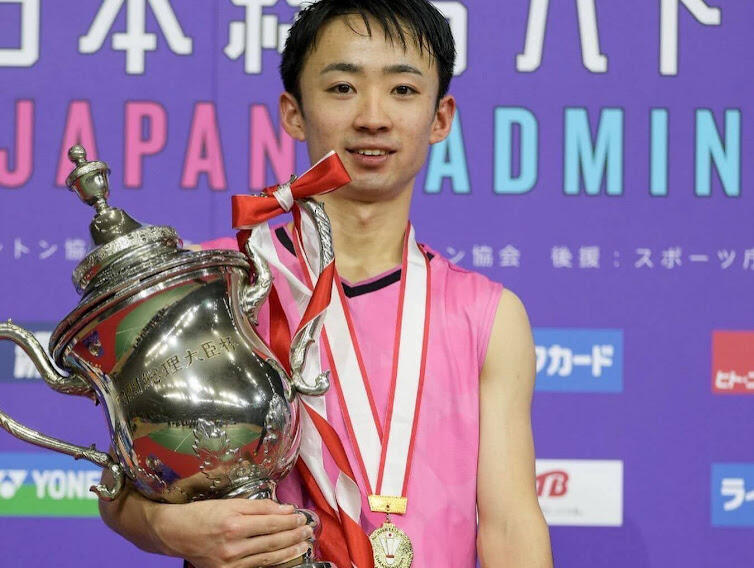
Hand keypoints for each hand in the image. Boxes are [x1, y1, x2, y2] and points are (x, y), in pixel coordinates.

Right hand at [150, 498, 312, 567]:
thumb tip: (283, 508)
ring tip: (304, 544)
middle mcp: (233, 545)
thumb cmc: (200, 514)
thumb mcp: (228, 502)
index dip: (290, 519)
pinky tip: (285, 557)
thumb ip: (257, 506)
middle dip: (294, 535)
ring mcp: (230, 562)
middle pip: (272, 540)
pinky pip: (256, 567)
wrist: (174, 533)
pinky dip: (273, 562)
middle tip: (308, 530)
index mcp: (234, 522)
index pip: (271, 521)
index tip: (301, 516)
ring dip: (289, 551)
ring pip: (268, 556)